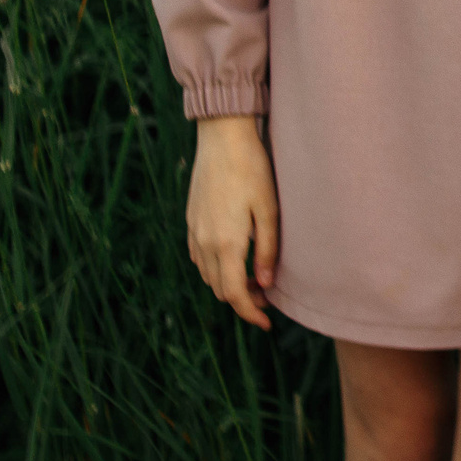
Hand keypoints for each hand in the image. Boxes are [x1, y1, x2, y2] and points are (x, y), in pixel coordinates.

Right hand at [186, 116, 278, 329]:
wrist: (222, 138)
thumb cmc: (252, 170)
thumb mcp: (269, 209)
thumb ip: (267, 249)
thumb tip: (264, 284)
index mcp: (226, 243)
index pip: (234, 294)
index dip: (250, 313)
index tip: (267, 322)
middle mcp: (204, 243)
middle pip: (219, 289)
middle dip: (243, 299)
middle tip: (268, 293)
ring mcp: (194, 232)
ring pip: (208, 275)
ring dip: (228, 283)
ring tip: (255, 275)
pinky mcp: (191, 221)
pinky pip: (199, 257)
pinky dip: (215, 267)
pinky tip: (235, 256)